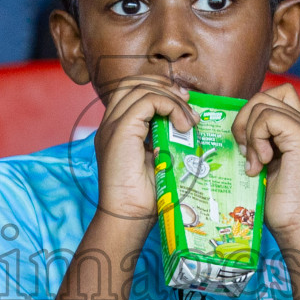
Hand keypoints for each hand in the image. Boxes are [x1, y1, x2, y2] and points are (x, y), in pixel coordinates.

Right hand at [94, 75, 193, 227]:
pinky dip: (170, 106)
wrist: (128, 217)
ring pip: (141, 88)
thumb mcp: (157, 160)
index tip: (183, 104)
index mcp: (116, 130)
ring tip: (189, 120)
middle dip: (164, 86)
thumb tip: (184, 125)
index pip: (132, 92)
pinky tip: (183, 126)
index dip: (159, 90)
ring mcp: (112, 126)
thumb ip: (163, 139)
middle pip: (134, 82)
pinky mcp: (121, 131)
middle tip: (188, 102)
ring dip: (172, 99)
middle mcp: (109, 124)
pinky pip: (148, 101)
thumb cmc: (144, 197)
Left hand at [231, 84, 299, 238]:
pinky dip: (256, 139)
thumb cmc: (276, 202)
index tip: (244, 143)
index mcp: (295, 129)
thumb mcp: (259, 163)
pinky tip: (261, 164)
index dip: (250, 111)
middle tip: (244, 152)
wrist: (295, 224)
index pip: (271, 95)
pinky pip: (267, 118)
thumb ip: (253, 140)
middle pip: (264, 95)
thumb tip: (230, 124)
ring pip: (262, 104)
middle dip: (244, 120)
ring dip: (249, 134)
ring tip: (254, 163)